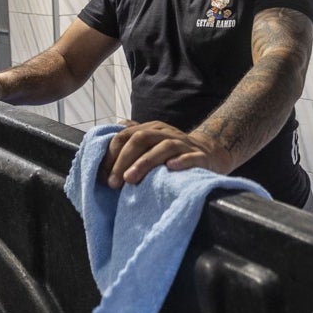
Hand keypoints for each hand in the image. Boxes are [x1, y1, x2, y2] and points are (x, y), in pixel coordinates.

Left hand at [99, 121, 230, 188]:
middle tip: (113, 183)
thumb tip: (104, 141)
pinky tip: (170, 168)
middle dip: (124, 160)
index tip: (102, 175)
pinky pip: (192, 157)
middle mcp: (166, 133)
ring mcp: (184, 144)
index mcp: (152, 129)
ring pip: (164, 147)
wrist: (210, 154)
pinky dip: (181, 161)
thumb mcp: (151, 144)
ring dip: (145, 162)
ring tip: (131, 179)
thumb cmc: (173, 153)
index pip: (126, 135)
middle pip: (141, 138)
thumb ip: (131, 140)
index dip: (112, 154)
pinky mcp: (201, 157)